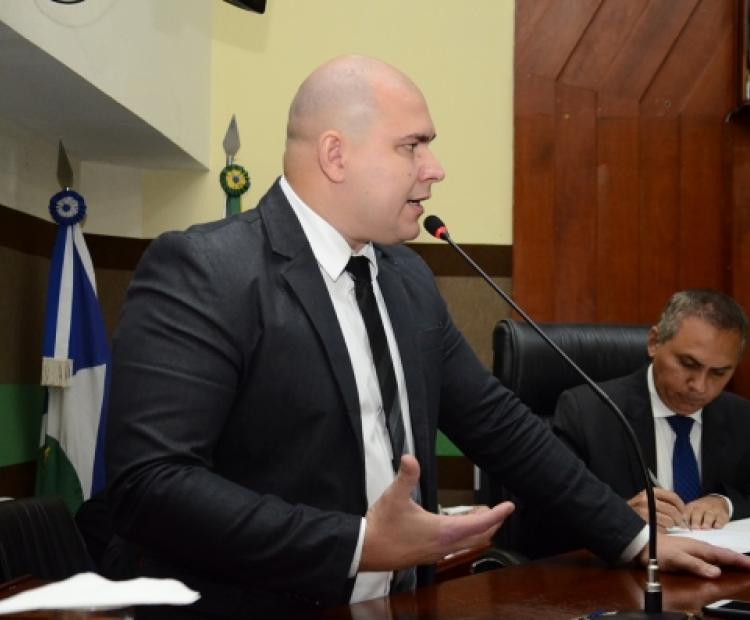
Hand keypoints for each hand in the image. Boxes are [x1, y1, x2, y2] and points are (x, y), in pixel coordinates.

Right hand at [359, 454, 514, 570]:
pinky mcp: (428, 555)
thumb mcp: (394, 496)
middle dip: (493, 523)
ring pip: (468, 544)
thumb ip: (406, 476)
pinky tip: (455, 526)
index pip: (479, 524)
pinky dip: (465, 536)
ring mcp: (437, 553)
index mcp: (443, 531)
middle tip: (499, 510)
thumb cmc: (381, 525)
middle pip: (479, 537)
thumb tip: (409, 457)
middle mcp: (444, 545)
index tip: (509, 506)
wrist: (365, 550)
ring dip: (478, 530)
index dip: (497, 514)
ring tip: (480, 515)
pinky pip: (456, 547)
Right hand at [627, 487, 686, 529]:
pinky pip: (662, 530)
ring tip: (663, 526)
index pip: (672, 497)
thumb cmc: (636, 511)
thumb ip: (661, 501)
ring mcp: (645, 512)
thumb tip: (681, 510)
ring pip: (670, 522)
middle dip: (678, 519)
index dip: (681, 506)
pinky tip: (657, 530)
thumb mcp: (646, 500)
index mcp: (649, 492)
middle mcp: (647, 500)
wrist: (619, 519)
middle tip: (677, 523)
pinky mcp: (645, 524)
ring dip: (669, 526)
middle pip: (673, 511)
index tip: (682, 511)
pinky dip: (662, 532)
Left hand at [640, 533, 749, 577]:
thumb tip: (717, 572)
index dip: (739, 561)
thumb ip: (696, 565)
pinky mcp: (687, 553)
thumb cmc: (658, 551)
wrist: (642, 544)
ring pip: (716, 554)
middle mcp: (699, 547)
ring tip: (739, 565)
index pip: (724, 555)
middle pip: (723, 554)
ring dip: (729, 559)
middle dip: (738, 560)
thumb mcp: (678, 559)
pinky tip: (717, 564)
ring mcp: (693, 549)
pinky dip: (717, 560)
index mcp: (700, 548)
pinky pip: (708, 556)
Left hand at [685, 495, 729, 528]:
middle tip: (695, 528)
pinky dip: (718, 524)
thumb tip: (681, 528)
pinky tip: (715, 526)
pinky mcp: (723, 515)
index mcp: (693, 506)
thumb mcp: (693, 509)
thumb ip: (687, 517)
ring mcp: (713, 510)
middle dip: (696, 521)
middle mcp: (703, 507)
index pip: (687, 512)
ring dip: (706, 523)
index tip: (683, 526)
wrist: (718, 501)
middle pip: (697, 513)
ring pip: (709, 516)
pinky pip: (720, 520)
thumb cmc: (702, 509)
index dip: (685, 519)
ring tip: (704, 528)